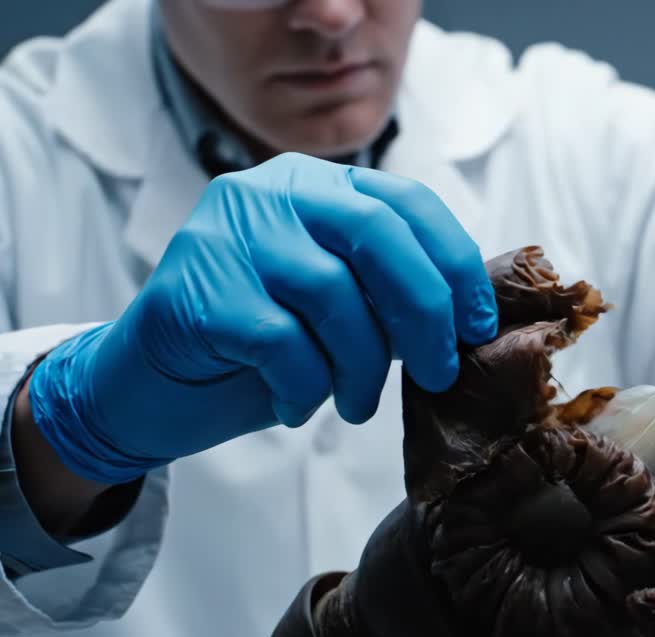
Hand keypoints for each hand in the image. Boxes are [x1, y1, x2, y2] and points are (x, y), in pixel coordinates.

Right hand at [27, 153, 496, 483]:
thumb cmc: (259, 347)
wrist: (148, 385)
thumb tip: (475, 316)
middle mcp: (270, 192)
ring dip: (361, 366)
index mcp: (316, 185)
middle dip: (425, 312)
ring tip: (356, 404)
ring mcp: (227, 234)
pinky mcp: (197, 289)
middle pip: (379, 235)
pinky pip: (284, 343)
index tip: (479, 323)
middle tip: (439, 372)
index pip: (408, 202)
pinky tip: (296, 404)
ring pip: (333, 295)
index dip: (455, 263)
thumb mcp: (340, 309)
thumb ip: (392, 293)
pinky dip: (305, 387)